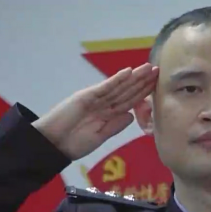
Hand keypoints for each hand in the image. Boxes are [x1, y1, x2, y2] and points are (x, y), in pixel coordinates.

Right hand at [33, 63, 158, 159]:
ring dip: (133, 77)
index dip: (143, 93)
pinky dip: (116, 80)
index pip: (129, 101)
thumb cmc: (73, 143)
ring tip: (147, 68)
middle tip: (157, 70)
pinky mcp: (86, 96)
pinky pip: (104, 87)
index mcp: (107, 114)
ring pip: (118, 86)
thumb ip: (115, 126)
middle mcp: (103, 103)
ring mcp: (95, 98)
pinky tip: (128, 72)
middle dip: (142, 81)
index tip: (157, 85)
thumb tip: (131, 115)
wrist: (53, 143)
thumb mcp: (99, 137)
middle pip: (126, 90)